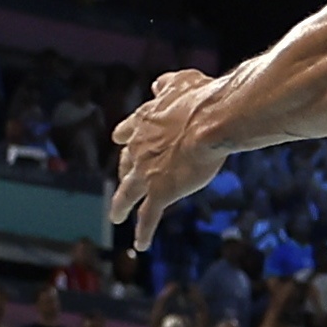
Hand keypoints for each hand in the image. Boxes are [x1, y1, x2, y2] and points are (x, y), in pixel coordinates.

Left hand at [105, 76, 225, 249]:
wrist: (211, 120)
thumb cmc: (202, 98)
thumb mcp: (181, 81)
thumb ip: (166, 85)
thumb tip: (156, 84)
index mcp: (144, 122)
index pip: (127, 131)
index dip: (125, 137)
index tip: (119, 139)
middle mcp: (139, 148)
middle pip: (126, 165)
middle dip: (125, 174)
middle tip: (124, 183)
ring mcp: (146, 172)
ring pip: (127, 193)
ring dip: (120, 206)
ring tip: (115, 216)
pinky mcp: (160, 192)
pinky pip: (147, 217)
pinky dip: (143, 232)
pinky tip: (140, 245)